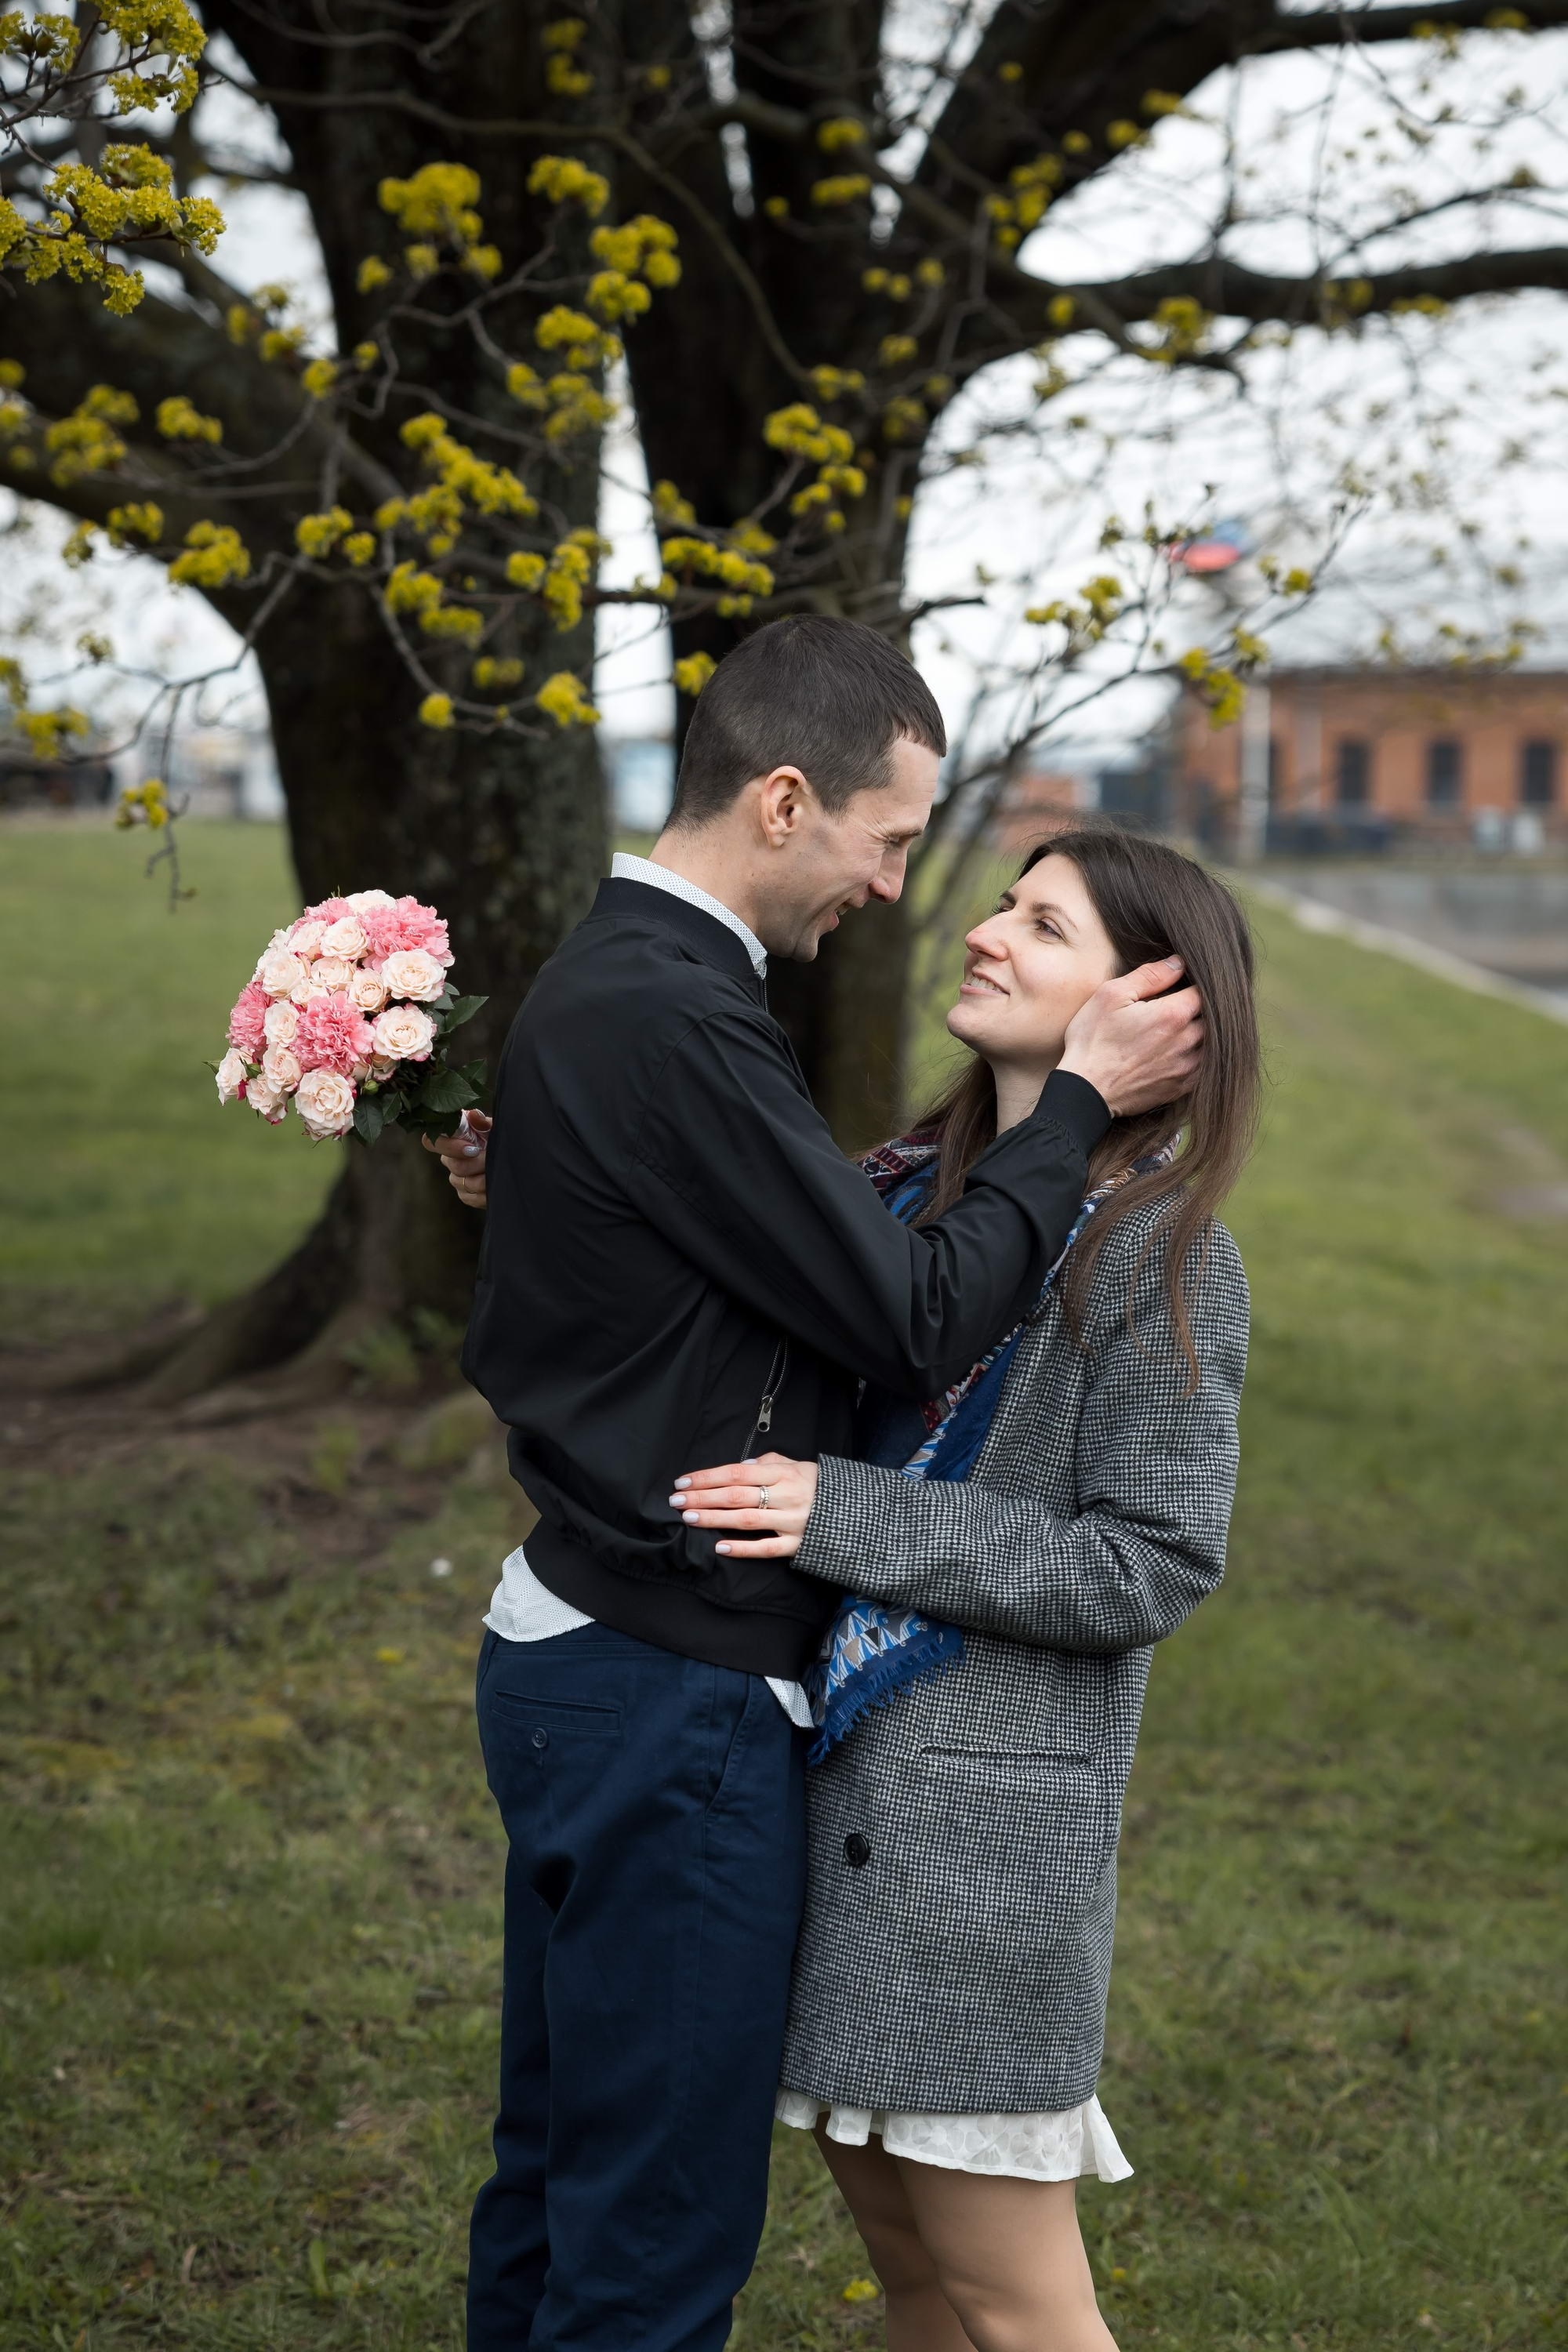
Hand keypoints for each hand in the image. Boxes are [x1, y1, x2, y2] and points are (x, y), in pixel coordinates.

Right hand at [421, 1107, 491, 1207]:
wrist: (516, 1162)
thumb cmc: (500, 1141)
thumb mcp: (495, 1129)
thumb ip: (484, 1123)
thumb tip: (473, 1115)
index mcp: (452, 1140)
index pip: (432, 1141)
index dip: (448, 1145)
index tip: (472, 1148)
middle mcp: (450, 1159)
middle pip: (453, 1165)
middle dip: (478, 1162)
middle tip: (493, 1158)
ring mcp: (457, 1179)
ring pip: (464, 1183)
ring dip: (486, 1177)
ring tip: (499, 1169)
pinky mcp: (465, 1195)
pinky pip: (471, 1197)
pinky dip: (487, 1192)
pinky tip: (496, 1184)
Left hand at [669, 1450, 819, 1558]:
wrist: (858, 1512)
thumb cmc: (822, 1486)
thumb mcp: (800, 1466)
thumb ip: (770, 1463)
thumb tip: (743, 1466)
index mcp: (784, 1473)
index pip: (737, 1473)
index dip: (707, 1477)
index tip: (683, 1481)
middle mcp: (786, 1495)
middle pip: (736, 1495)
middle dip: (702, 1497)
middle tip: (676, 1500)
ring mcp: (792, 1521)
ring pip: (745, 1520)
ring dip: (714, 1519)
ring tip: (689, 1517)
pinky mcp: (797, 1545)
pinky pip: (766, 1548)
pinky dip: (742, 1549)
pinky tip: (720, 1547)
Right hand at [1057, 957, 1202, 1117]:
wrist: (1084, 1091)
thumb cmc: (1093, 1041)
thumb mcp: (1111, 996)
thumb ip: (1149, 976)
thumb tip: (1178, 963)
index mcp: (1172, 1015)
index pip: (1203, 992)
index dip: (1195, 984)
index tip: (1185, 984)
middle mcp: (1186, 1041)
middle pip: (1212, 1018)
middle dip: (1201, 1009)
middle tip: (1184, 1004)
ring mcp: (1185, 1067)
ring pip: (1211, 1044)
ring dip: (1203, 1034)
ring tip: (1185, 1027)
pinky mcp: (1180, 1088)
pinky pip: (1204, 1069)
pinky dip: (1200, 1058)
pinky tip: (1184, 1052)